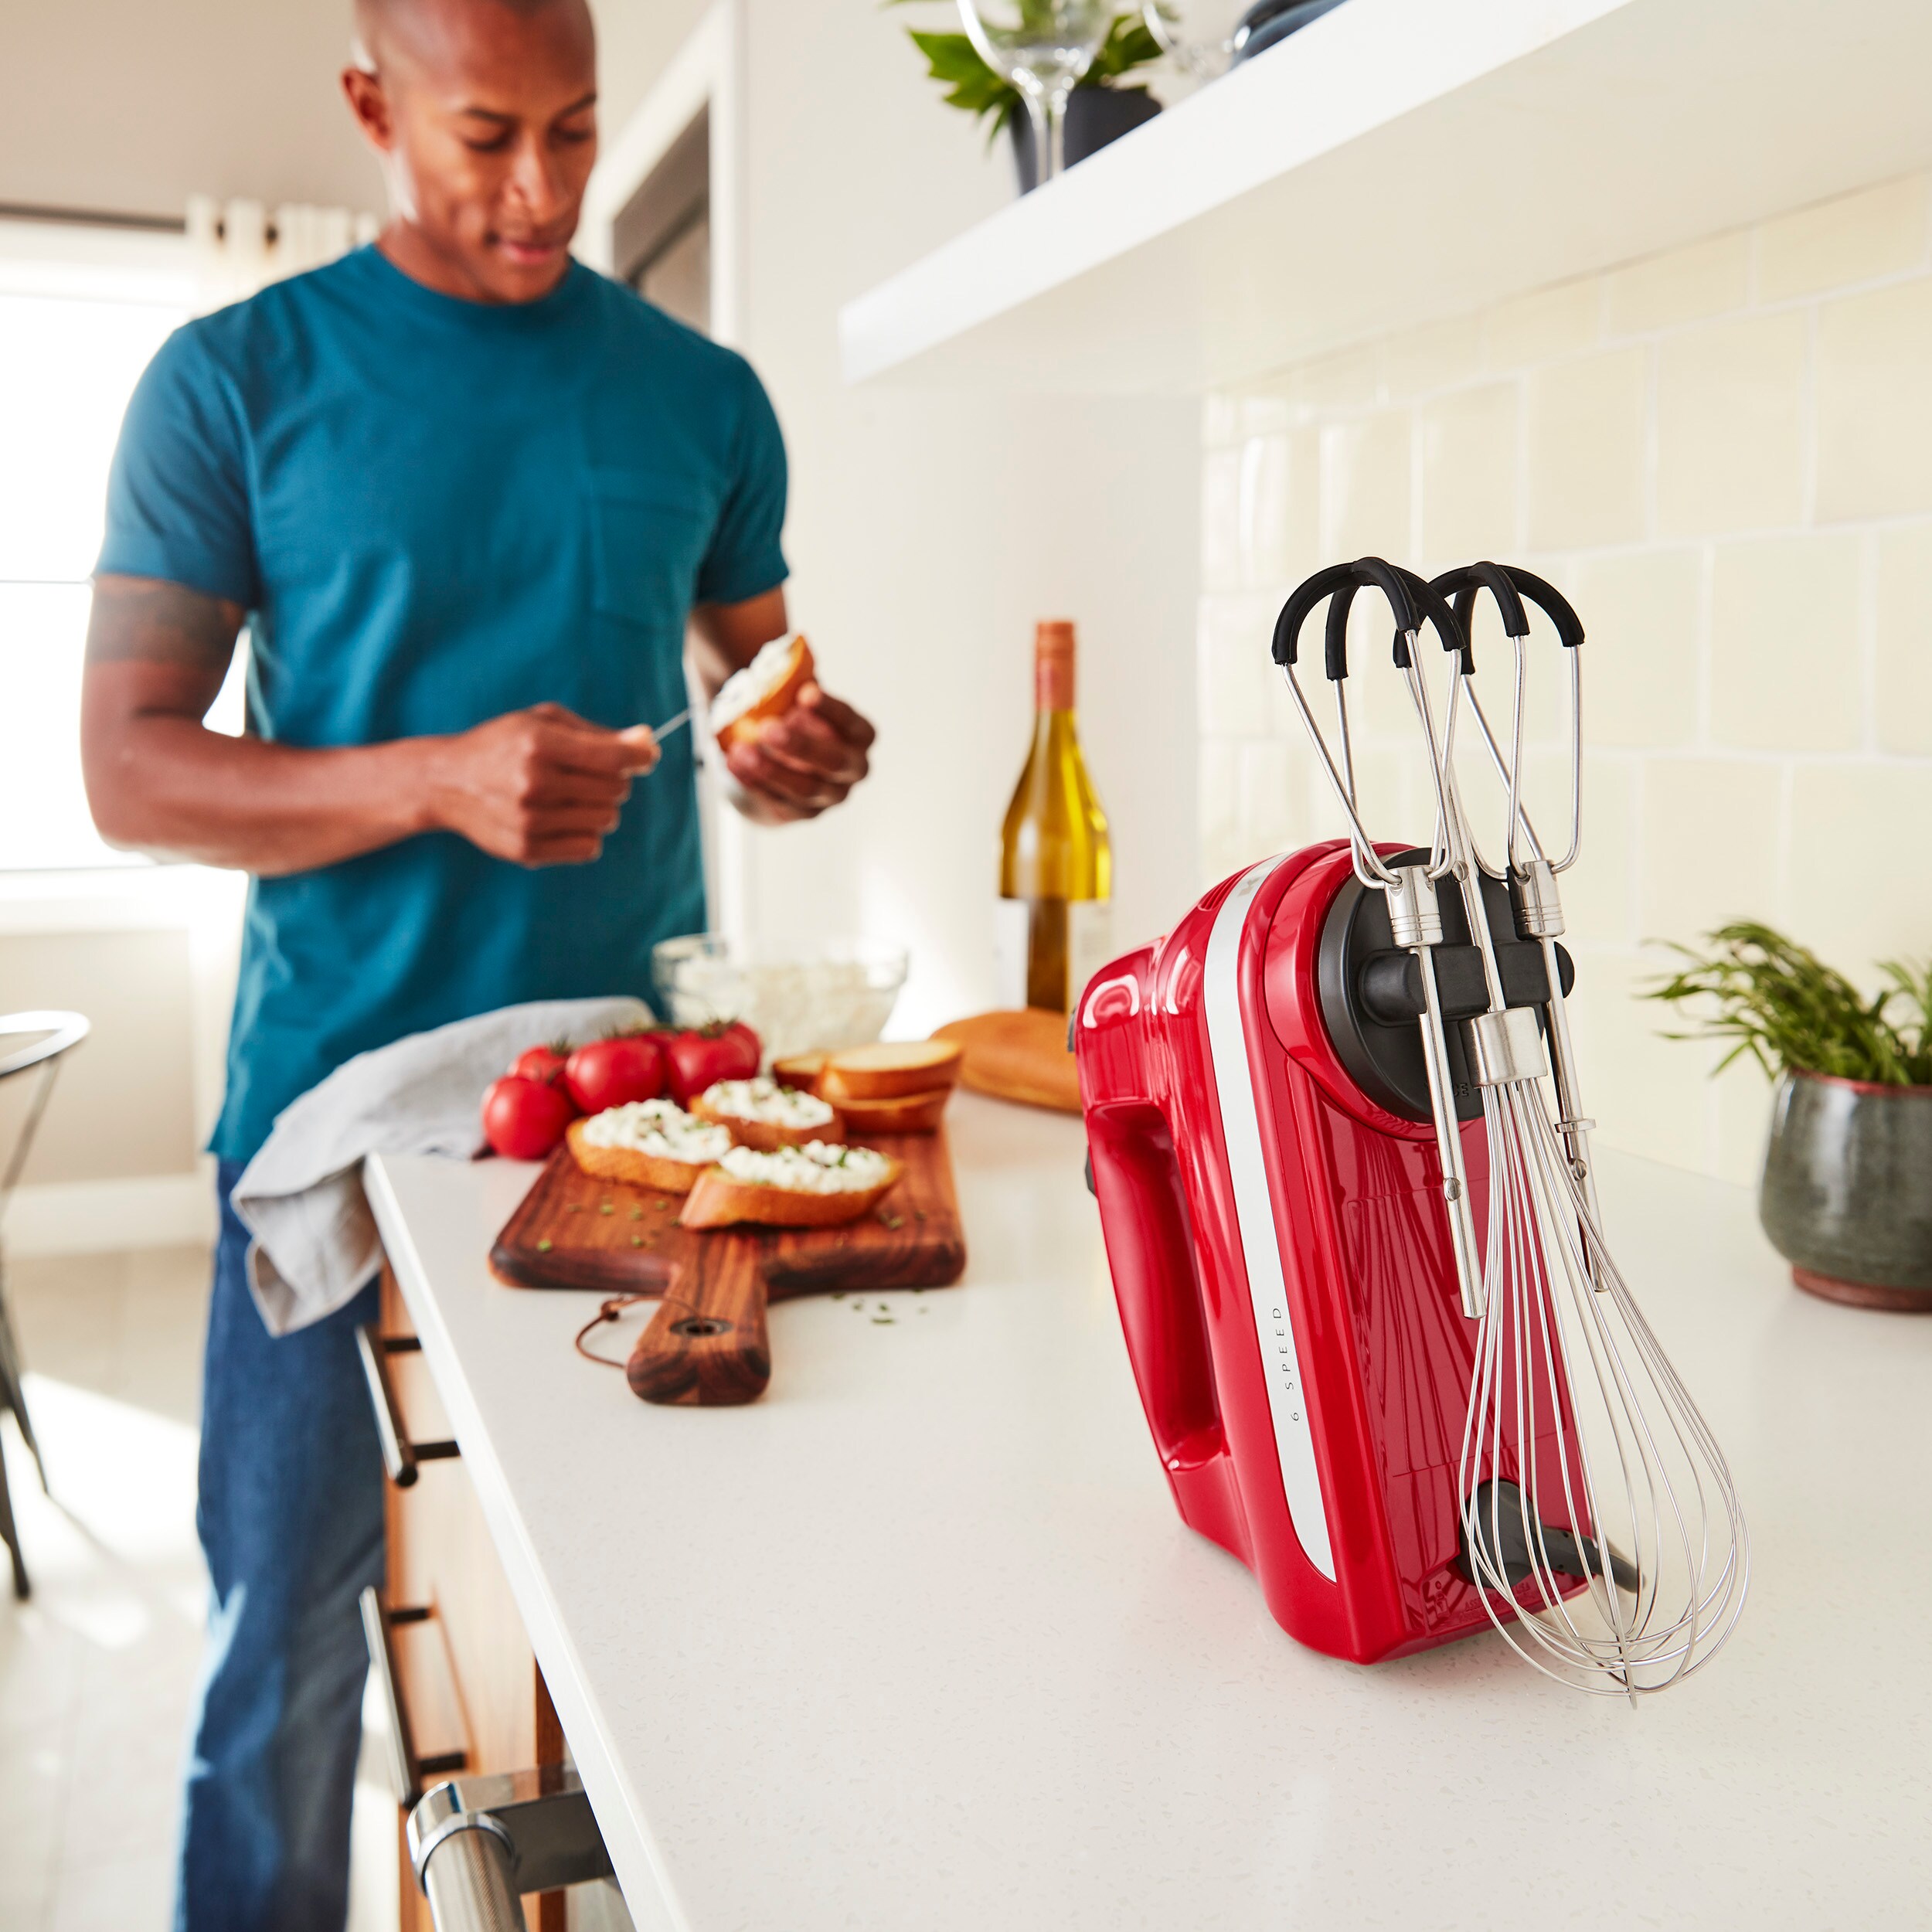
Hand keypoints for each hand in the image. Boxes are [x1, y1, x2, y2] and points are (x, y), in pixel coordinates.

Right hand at [426, 703, 659, 865]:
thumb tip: (648, 742)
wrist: (446, 782)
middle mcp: (534, 783)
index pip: (615, 758)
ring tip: (572, 796)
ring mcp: (530, 820)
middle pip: (616, 790)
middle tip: (588, 773)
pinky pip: (589, 848)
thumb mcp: (543, 722)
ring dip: (599, 807)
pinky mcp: (527, 850)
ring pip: (606, 819)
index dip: (640, 756)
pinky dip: (586, 834)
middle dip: (614, 779)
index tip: (645, 755)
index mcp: (539, 743)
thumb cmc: (503, 745)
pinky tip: (564, 819)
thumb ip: (597, 733)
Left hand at [723, 684, 874, 823]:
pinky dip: (754, 783)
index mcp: (858, 735)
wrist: (772, 753)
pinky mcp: (799, 812)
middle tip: (769, 727)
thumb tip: (784, 656)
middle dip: (802, 746)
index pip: (852, 724)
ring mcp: (828, 795)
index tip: (805, 692)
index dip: (831, 710)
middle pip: (834, 762)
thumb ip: (795, 679)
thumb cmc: (789, 713)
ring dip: (772, 770)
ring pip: (806, 789)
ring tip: (741, 751)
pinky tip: (733, 763)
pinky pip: (779, 803)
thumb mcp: (795, 694)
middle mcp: (851, 768)